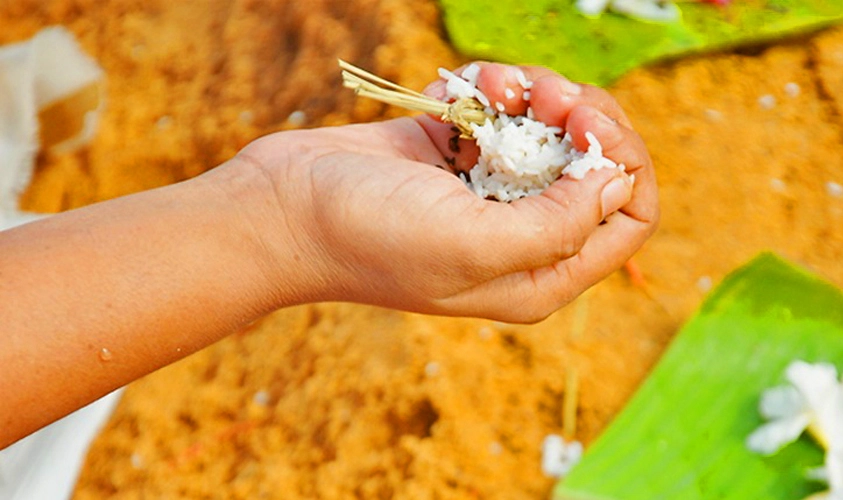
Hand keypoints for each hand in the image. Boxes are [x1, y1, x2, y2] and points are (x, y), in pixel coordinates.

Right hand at [232, 62, 658, 321]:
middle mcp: (520, 235)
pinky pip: (501, 111)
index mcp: (538, 274)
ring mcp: (487, 191)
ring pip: (551, 129)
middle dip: (583, 119)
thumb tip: (617, 182)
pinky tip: (462, 91)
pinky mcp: (455, 153)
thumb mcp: (476, 245)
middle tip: (549, 97)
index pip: (628, 219)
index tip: (586, 129)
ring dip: (536, 94)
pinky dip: (491, 89)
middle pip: (595, 165)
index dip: (625, 165)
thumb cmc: (373, 239)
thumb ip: (561, 224)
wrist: (284, 211)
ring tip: (500, 87)